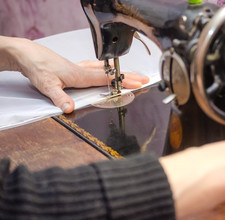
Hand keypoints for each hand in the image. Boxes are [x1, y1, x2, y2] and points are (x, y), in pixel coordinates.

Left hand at [1, 36, 148, 112]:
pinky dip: (108, 70)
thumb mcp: (47, 85)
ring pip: (106, 70)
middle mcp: (84, 70)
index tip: (138, 84)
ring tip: (133, 76)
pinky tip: (107, 72)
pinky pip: (98, 69)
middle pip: (111, 74)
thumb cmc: (38, 67)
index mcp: (81, 75)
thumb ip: (59, 97)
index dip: (123, 82)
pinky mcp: (77, 68)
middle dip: (129, 77)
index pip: (107, 79)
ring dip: (120, 73)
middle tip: (144, 79)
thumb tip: (70, 108)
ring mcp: (81, 68)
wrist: (28, 55)